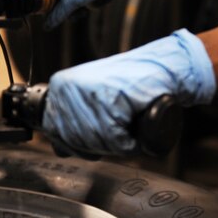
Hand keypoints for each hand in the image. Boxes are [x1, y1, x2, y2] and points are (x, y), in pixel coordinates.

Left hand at [41, 29, 215, 155]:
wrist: (162, 68)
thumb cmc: (130, 83)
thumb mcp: (92, 95)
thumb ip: (71, 117)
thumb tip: (59, 149)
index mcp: (61, 85)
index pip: (54, 132)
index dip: (77, 145)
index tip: (95, 141)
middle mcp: (69, 87)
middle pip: (76, 140)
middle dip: (99, 147)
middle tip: (118, 135)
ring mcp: (89, 93)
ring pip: (95, 142)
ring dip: (115, 147)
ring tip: (127, 131)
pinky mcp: (111, 101)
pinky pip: (114, 140)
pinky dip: (127, 145)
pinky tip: (134, 135)